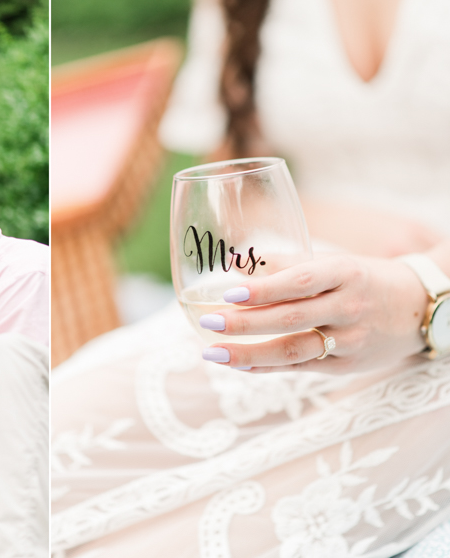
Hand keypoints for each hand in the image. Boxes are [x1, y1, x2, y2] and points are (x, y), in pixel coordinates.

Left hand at [199, 254, 427, 373]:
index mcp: (344, 274)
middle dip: (246, 323)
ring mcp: (349, 340)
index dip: (264, 289)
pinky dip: (268, 367)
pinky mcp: (346, 366)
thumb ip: (283, 263)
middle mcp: (348, 308)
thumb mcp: (332, 263)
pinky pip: (301, 368)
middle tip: (208, 321)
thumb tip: (234, 260)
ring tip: (212, 352)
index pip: (300, 281)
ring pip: (294, 350)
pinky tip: (239, 364)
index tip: (229, 292)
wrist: (420, 308)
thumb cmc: (363, 280)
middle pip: (291, 318)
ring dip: (249, 354)